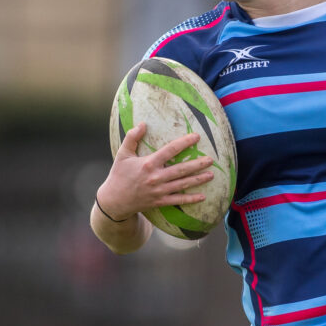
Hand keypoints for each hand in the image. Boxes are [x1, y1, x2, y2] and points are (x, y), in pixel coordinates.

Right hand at [96, 122, 215, 219]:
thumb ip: (132, 138)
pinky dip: (190, 199)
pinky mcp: (160, 202)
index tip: (196, 137)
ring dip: (198, 180)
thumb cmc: (119, 175)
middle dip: (198, 164)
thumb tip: (142, 123)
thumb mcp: (123, 154)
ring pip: (183, 184)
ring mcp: (159, 191)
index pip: (170, 150)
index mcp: (148, 163)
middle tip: (211, 159)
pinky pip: (178, 200)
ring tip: (211, 174)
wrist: (114, 200)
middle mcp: (156, 177)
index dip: (184, 142)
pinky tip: (202, 196)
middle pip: (181, 169)